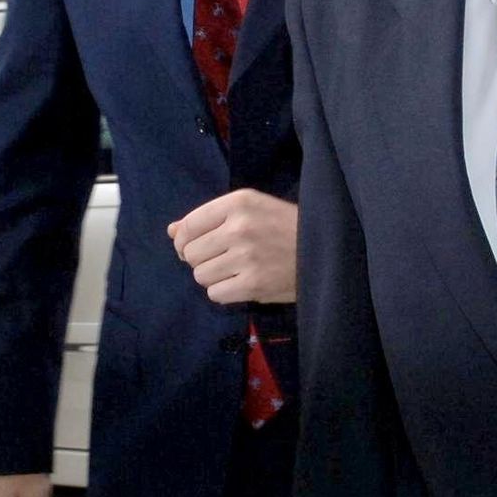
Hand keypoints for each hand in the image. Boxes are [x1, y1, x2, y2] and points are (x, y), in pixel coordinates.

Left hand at [168, 188, 297, 303]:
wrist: (324, 248)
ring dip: (213, 276)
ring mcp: (246, 257)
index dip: (183, 241)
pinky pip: (215, 294)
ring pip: (200, 275)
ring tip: (234, 271)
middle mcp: (239, 227)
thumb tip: (171, 231)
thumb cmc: (285, 225)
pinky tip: (241, 283)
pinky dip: (224, 292)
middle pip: (192, 253)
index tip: (192, 248)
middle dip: (201, 259)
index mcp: (239, 202)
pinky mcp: (253, 284)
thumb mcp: (251, 208)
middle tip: (222, 259)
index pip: (189, 225)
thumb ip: (210, 218)